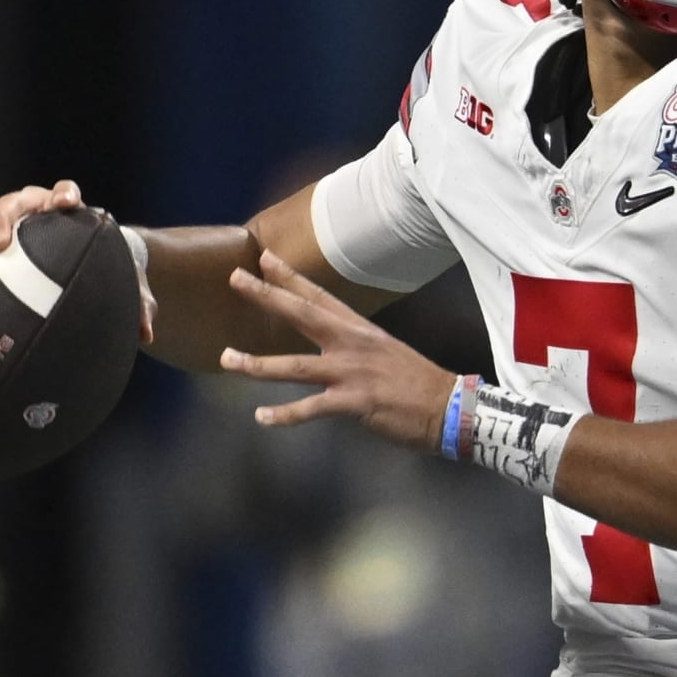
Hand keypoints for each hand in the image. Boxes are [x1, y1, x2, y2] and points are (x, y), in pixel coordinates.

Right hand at [0, 179, 156, 344]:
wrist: (81, 263)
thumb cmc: (104, 268)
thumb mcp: (124, 283)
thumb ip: (138, 304)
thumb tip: (147, 335)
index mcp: (62, 215)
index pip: (62, 193)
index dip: (63, 194)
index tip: (66, 203)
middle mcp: (25, 217)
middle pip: (10, 205)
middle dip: (3, 220)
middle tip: (1, 244)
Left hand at [221, 249, 457, 453]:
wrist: (449, 408)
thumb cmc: (417, 384)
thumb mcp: (384, 353)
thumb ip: (354, 347)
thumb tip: (329, 348)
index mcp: (359, 330)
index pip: (319, 296)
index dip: (289, 277)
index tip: (263, 259)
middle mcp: (352, 344)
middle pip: (301, 314)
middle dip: (266, 296)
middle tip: (235, 278)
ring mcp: (352, 372)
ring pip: (293, 366)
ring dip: (256, 364)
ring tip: (227, 359)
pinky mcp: (355, 401)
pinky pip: (311, 408)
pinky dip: (284, 415)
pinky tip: (261, 418)